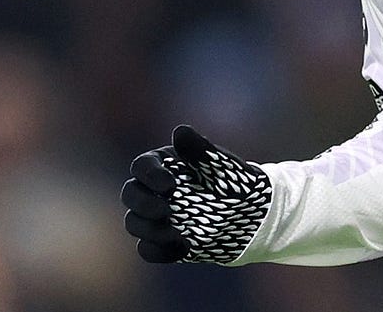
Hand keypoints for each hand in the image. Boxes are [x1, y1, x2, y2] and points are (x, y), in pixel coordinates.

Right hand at [121, 125, 272, 262]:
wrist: (252, 213)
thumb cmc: (235, 180)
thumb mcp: (220, 163)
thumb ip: (199, 149)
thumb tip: (180, 131)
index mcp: (164, 165)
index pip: (141, 166)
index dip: (149, 175)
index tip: (170, 185)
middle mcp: (154, 190)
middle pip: (130, 194)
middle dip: (143, 204)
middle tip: (166, 210)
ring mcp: (157, 217)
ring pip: (134, 223)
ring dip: (150, 229)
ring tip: (177, 232)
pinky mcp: (163, 242)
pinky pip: (147, 250)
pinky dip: (159, 251)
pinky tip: (184, 248)